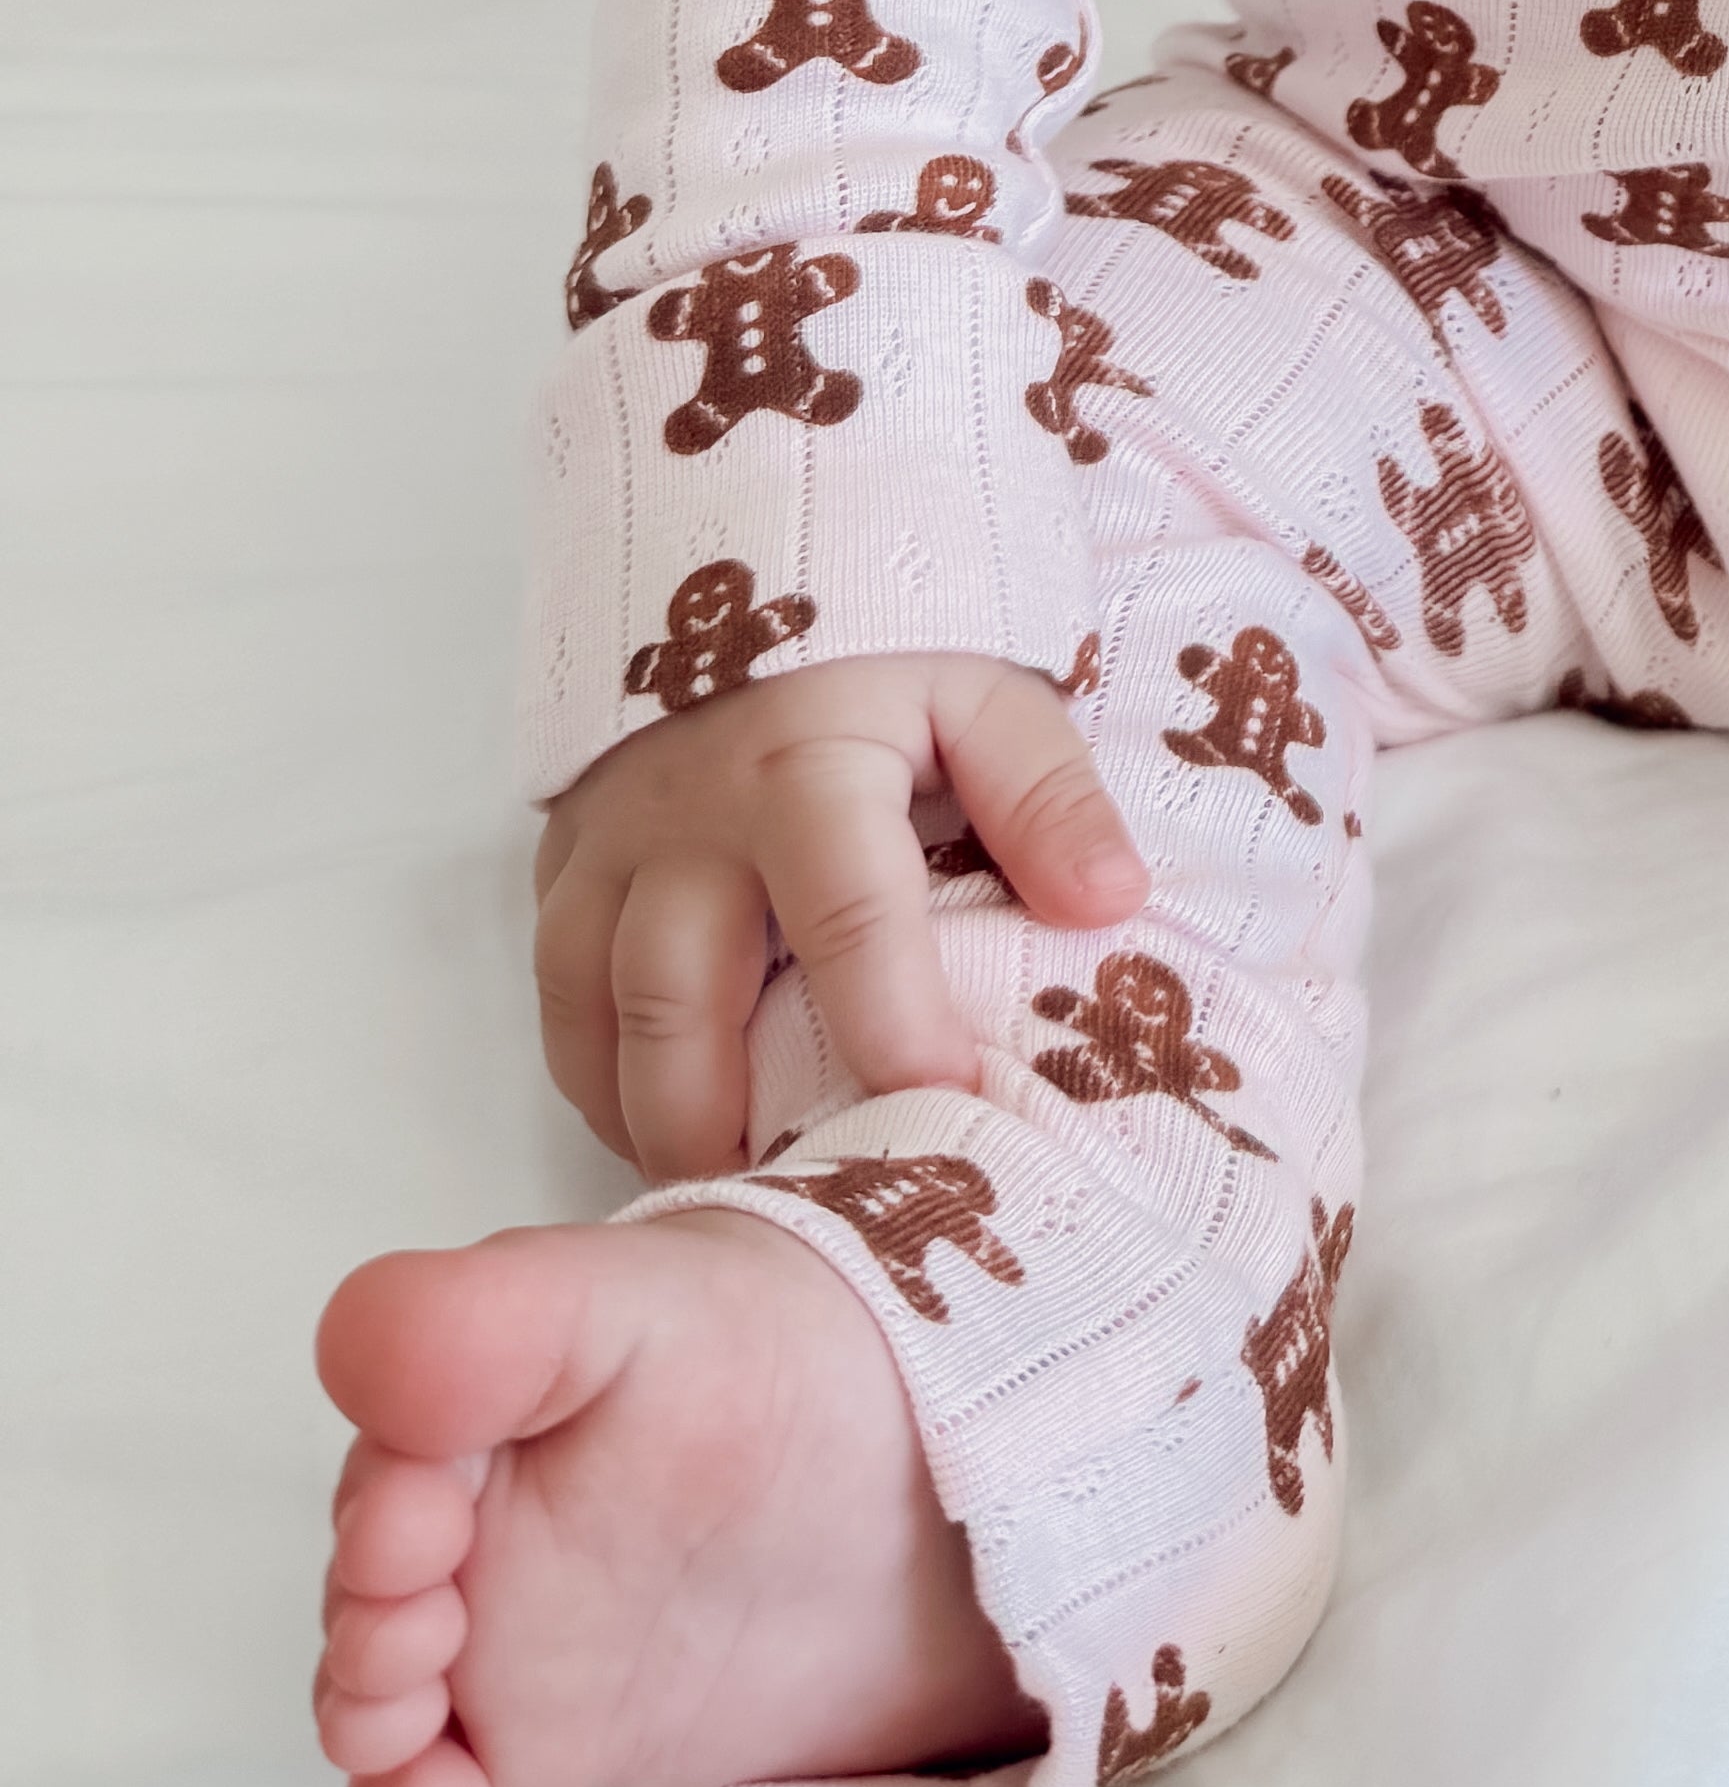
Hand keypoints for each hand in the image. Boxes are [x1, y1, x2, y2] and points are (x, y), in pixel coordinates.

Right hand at [530, 652, 1147, 1185]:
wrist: (752, 577)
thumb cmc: (891, 664)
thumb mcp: (991, 696)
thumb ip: (1049, 796)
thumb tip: (1111, 903)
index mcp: (805, 767)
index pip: (844, 914)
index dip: (893, 1022)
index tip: (944, 1110)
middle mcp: (686, 818)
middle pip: (677, 994)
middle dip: (725, 1123)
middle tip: (799, 1209)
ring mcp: (607, 849)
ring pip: (595, 1014)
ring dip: (652, 1122)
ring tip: (730, 1198)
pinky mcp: (562, 875)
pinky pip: (559, 1006)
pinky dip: (602, 1089)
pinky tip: (666, 1141)